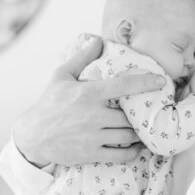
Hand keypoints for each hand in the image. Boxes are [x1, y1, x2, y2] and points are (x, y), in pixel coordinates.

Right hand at [13, 36, 165, 167]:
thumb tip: (97, 39)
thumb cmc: (49, 103)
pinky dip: (133, 152)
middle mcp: (94, 116)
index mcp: (89, 94)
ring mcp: (94, 137)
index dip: (145, 82)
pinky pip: (121, 156)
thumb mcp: (62, 76)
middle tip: (148, 112)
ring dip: (139, 133)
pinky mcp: (92, 154)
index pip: (124, 85)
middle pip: (129, 115)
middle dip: (139, 115)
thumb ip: (82, 57)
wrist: (33, 136)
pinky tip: (136, 147)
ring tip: (144, 128)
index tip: (161, 81)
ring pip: (128, 135)